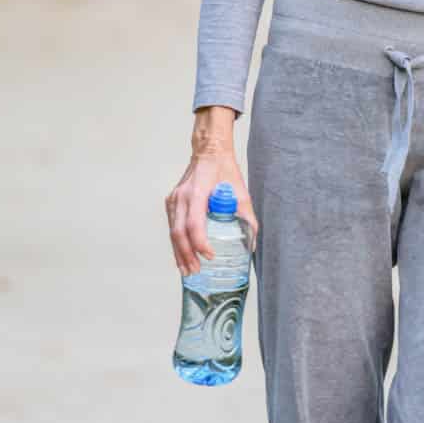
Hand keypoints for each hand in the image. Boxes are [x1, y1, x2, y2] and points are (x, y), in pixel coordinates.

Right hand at [165, 109, 256, 275]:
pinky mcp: (172, 202)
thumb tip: (251, 243)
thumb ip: (246, 215)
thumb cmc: (224, 169)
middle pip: (179, 232)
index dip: (200, 242)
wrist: (209, 151)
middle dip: (186, 254)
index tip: (210, 255)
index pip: (194, 224)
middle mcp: (181, 197)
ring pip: (173, 231)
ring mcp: (174, 199)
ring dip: (179, 252)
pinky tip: (182, 255)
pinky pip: (172, 226)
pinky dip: (176, 242)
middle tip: (195, 271)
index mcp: (197, 193)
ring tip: (186, 269)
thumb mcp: (240, 190)